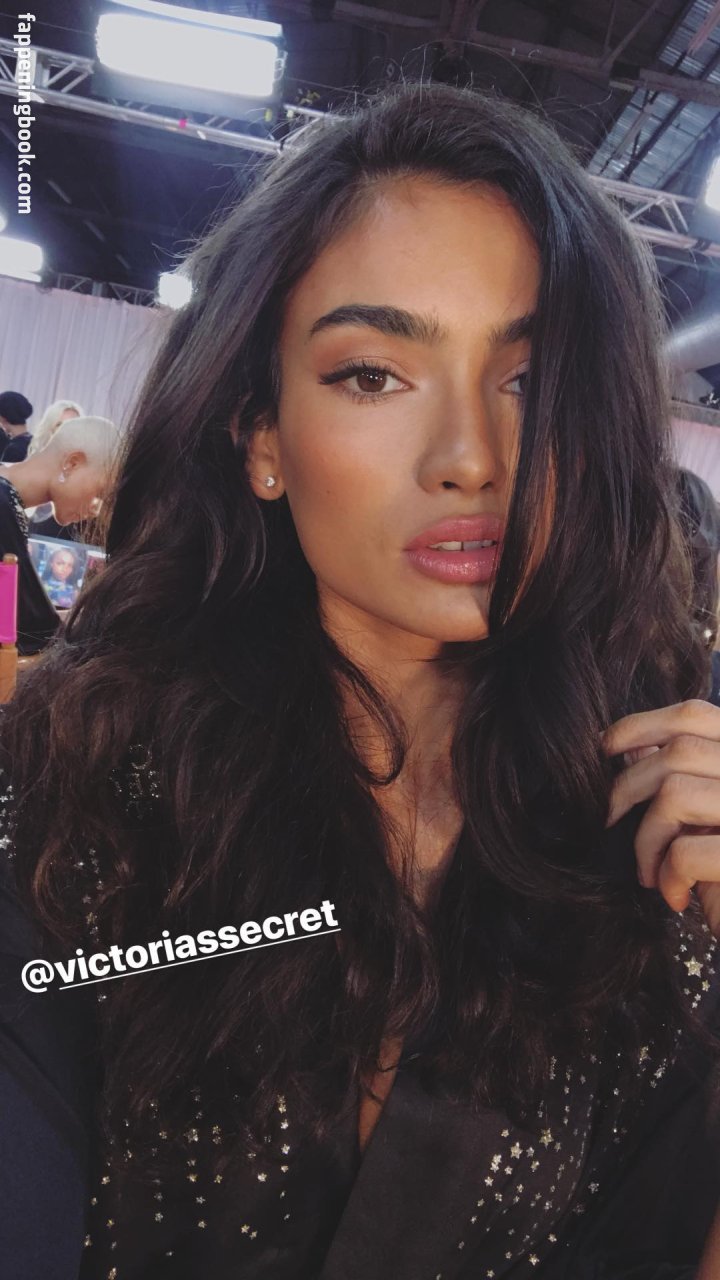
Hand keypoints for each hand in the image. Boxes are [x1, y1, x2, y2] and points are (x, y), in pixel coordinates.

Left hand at [603, 700, 719, 938]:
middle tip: (612, 823)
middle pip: (679, 752)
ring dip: (646, 839)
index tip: (605, 750)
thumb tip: (630, 749)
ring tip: (651, 872)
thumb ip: (681, 777)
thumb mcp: (708, 819)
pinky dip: (668, 877)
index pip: (696, 715)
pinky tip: (675, 897)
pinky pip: (685, 852)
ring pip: (675, 795)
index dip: (640, 726)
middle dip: (628, 788)